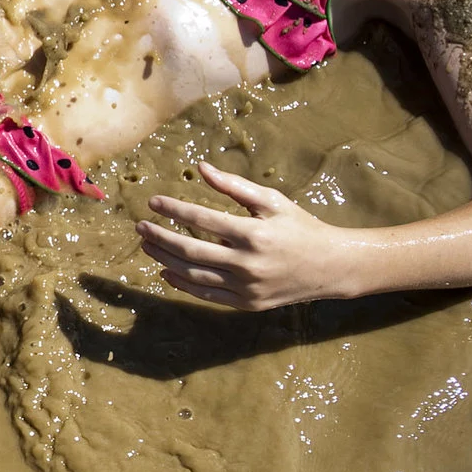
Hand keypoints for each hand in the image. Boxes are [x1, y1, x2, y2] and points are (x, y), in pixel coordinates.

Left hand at [136, 162, 365, 309]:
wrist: (331, 267)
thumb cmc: (300, 227)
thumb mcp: (272, 201)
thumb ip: (235, 186)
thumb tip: (202, 167)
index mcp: (254, 234)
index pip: (202, 219)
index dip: (174, 209)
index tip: (153, 202)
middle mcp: (248, 264)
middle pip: (191, 250)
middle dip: (160, 237)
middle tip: (140, 227)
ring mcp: (247, 287)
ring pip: (194, 274)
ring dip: (165, 260)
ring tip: (148, 246)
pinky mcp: (248, 304)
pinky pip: (207, 294)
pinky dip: (183, 284)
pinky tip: (166, 272)